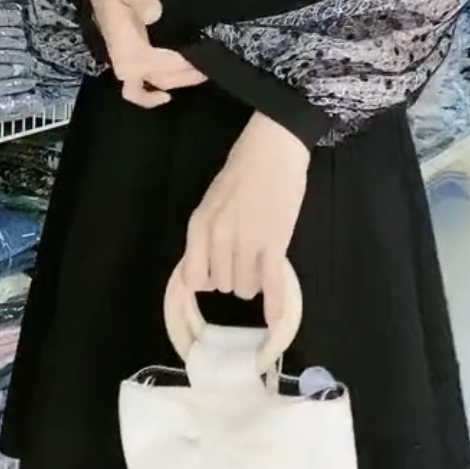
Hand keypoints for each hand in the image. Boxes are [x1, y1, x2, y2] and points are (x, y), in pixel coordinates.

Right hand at [90, 0, 206, 108]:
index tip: (205, 53)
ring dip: (180, 81)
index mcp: (128, 49)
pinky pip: (137, 91)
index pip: (163, 64)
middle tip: (213, 64)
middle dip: (190, 74)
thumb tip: (154, 14)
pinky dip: (149, 98)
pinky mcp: (130, 64)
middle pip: (164, 79)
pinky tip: (164, 97)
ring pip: (158, 84)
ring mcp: (127, 67)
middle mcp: (127, 65)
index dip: (185, 63)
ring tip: (203, 71)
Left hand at [182, 112, 307, 322]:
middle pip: (222, 284)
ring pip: (245, 288)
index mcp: (199, 225)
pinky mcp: (275, 244)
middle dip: (234, 276)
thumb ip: (206, 235)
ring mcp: (246, 242)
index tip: (217, 272)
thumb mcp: (212, 202)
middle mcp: (218, 238)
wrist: (273, 149)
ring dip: (254, 282)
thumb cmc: (242, 170)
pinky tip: (276, 320)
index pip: (193, 276)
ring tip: (263, 262)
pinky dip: (274, 305)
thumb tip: (205, 271)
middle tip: (247, 257)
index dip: (206, 278)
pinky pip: (271, 284)